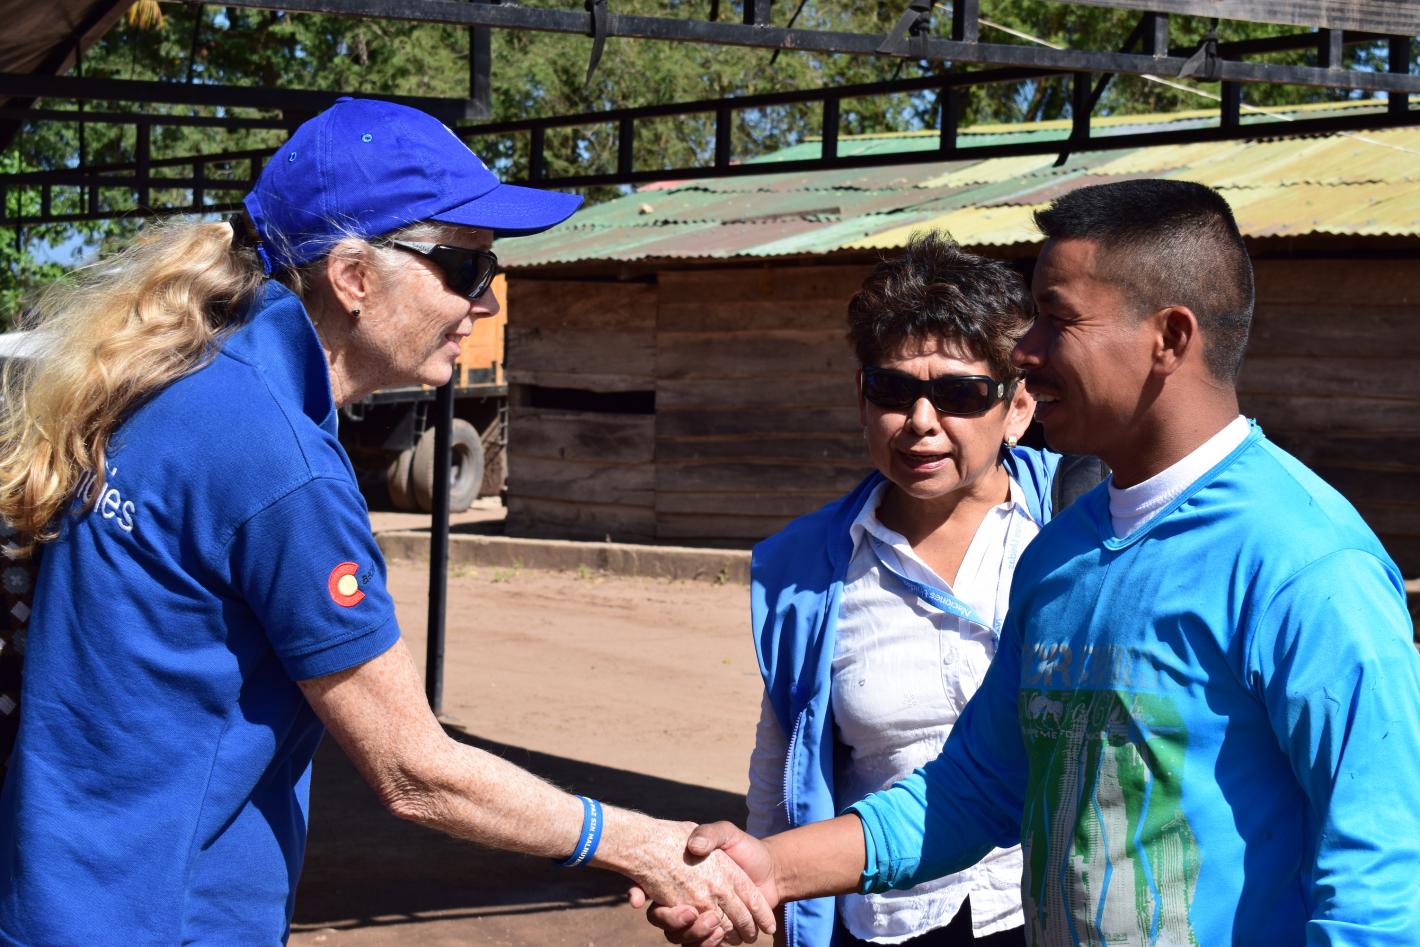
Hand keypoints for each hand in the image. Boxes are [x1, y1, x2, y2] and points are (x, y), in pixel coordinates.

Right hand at [629, 822, 779, 945]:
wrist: (772, 867)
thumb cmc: (746, 849)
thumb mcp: (725, 833)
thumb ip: (709, 833)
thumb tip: (694, 847)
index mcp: (690, 881)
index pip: (666, 899)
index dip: (667, 909)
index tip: (684, 906)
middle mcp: (695, 900)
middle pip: (677, 924)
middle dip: (685, 924)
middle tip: (694, 914)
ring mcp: (705, 917)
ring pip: (690, 937)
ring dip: (700, 935)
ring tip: (717, 926)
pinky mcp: (718, 931)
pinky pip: (703, 945)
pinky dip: (710, 943)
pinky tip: (721, 935)